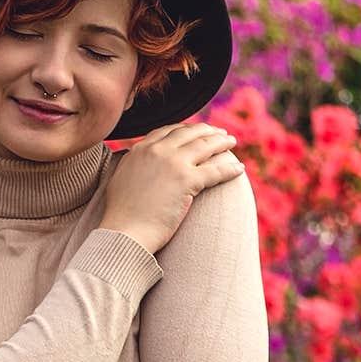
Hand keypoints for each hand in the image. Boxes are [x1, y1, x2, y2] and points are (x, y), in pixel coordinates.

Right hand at [100, 122, 243, 253]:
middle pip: (189, 133)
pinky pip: (216, 170)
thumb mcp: (120, 178)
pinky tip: (239, 169)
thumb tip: (137, 161)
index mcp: (140, 149)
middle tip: (220, 134)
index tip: (197, 131)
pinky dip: (230, 168)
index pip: (168, 131)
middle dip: (207, 131)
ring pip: (205, 146)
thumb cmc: (122, 214)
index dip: (186, 130)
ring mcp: (173, 163)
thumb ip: (132, 164)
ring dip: (222, 142)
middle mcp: (157, 150)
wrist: (124, 232)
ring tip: (232, 143)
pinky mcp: (187, 180)